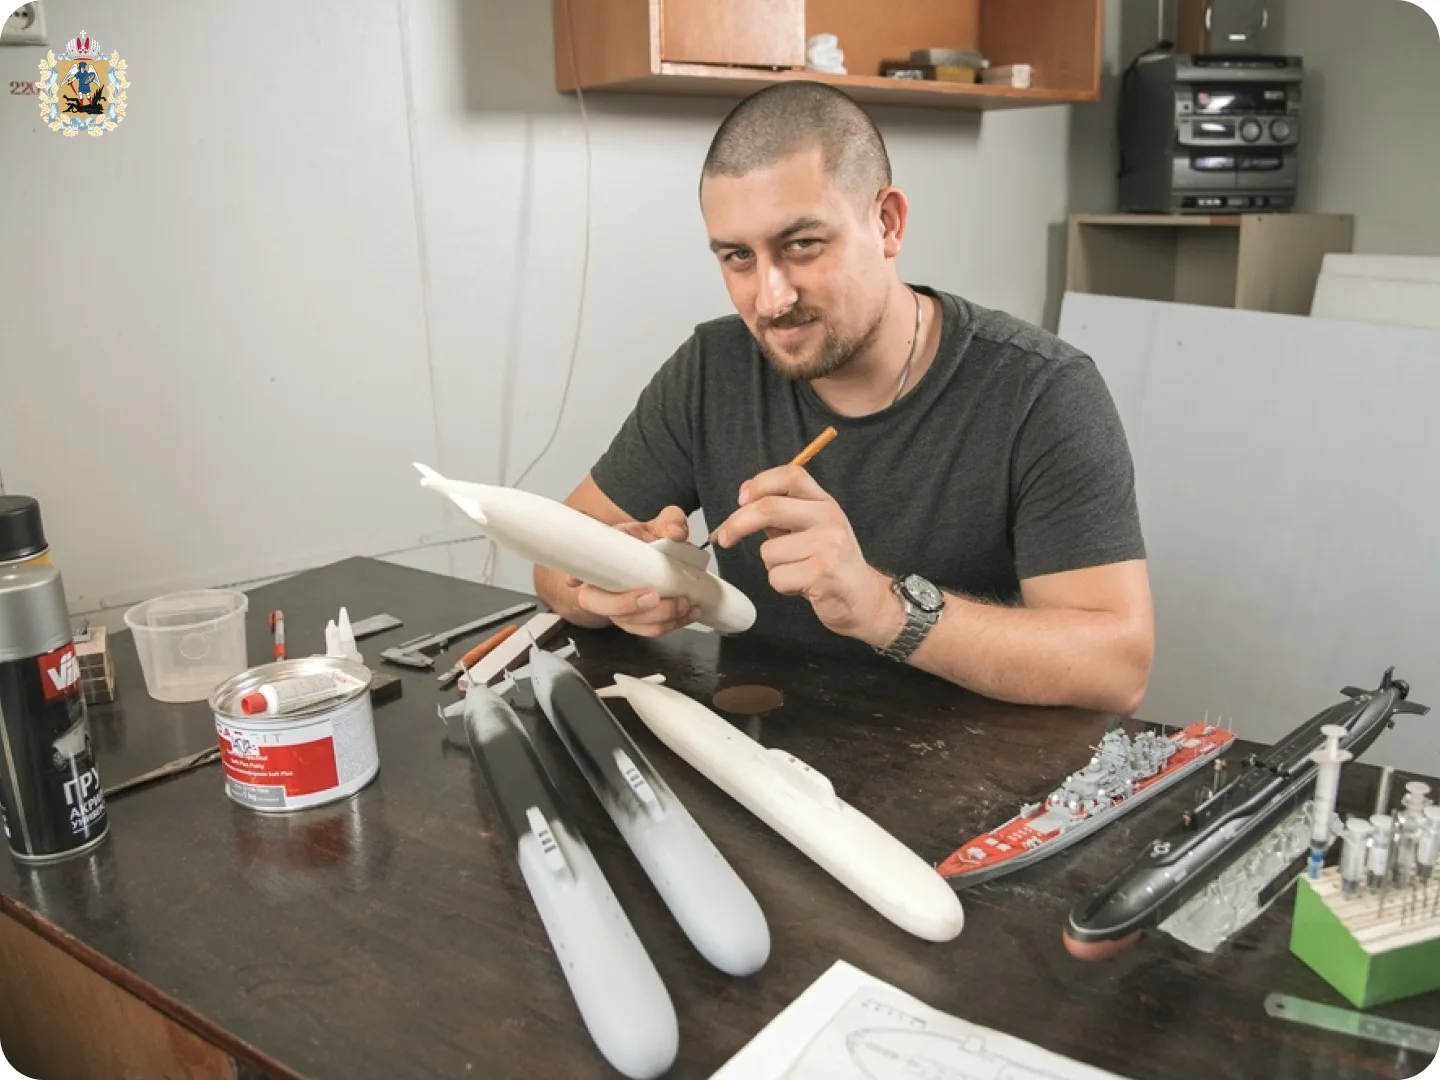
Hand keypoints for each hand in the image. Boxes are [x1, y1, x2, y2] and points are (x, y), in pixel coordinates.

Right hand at [567, 505, 703, 637]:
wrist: (660, 559)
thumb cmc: (649, 543)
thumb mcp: (659, 525)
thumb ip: (670, 521)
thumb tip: (676, 532)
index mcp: (602, 562)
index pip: (578, 571)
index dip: (576, 577)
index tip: (576, 581)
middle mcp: (605, 590)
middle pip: (603, 607)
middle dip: (628, 606)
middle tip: (653, 596)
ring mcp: (621, 610)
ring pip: (632, 624)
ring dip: (660, 617)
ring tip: (684, 602)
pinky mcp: (639, 622)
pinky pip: (651, 630)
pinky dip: (673, 624)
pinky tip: (689, 612)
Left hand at [715, 465, 898, 644]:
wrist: (864, 599)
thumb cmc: (832, 563)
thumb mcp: (812, 528)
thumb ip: (782, 513)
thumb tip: (746, 499)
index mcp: (824, 503)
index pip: (791, 475)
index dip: (760, 483)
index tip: (741, 500)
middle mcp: (829, 519)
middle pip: (770, 508)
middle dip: (737, 524)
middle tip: (724, 537)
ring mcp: (828, 546)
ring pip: (768, 551)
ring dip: (772, 566)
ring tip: (796, 570)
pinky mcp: (823, 574)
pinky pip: (777, 577)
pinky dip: (781, 586)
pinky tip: (801, 585)